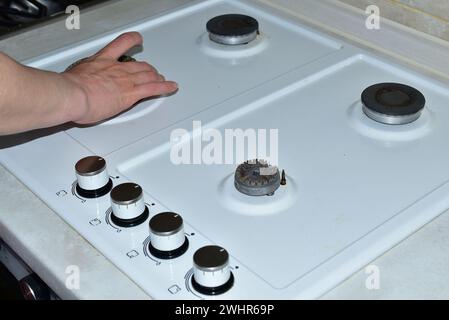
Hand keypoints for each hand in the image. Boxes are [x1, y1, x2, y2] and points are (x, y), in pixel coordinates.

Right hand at [63, 32, 177, 123]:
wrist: (72, 94)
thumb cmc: (68, 89)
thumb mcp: (72, 77)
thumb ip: (79, 80)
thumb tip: (75, 86)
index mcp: (101, 61)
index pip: (120, 44)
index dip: (132, 40)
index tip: (137, 39)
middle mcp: (116, 68)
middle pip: (139, 65)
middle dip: (148, 68)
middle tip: (151, 72)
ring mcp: (126, 80)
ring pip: (148, 75)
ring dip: (157, 77)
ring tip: (162, 80)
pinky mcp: (132, 93)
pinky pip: (154, 88)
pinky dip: (165, 87)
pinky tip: (172, 87)